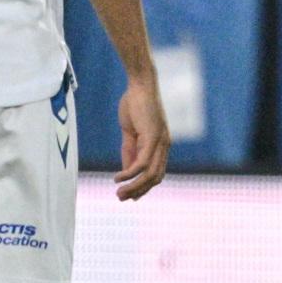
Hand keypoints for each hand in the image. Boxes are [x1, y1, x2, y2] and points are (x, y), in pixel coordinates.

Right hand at [113, 74, 169, 198]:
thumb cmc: (135, 105)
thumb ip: (130, 151)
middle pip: (155, 178)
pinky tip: (117, 177)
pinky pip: (141, 163)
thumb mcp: (131, 132)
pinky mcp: (152, 137)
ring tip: (119, 193)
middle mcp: (164, 146)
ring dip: (134, 187)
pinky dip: (129, 173)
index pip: (156, 173)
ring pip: (149, 174)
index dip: (145, 187)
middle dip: (138, 191)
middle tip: (121, 198)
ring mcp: (160, 142)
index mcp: (161, 145)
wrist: (140, 85)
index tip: (130, 196)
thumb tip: (127, 170)